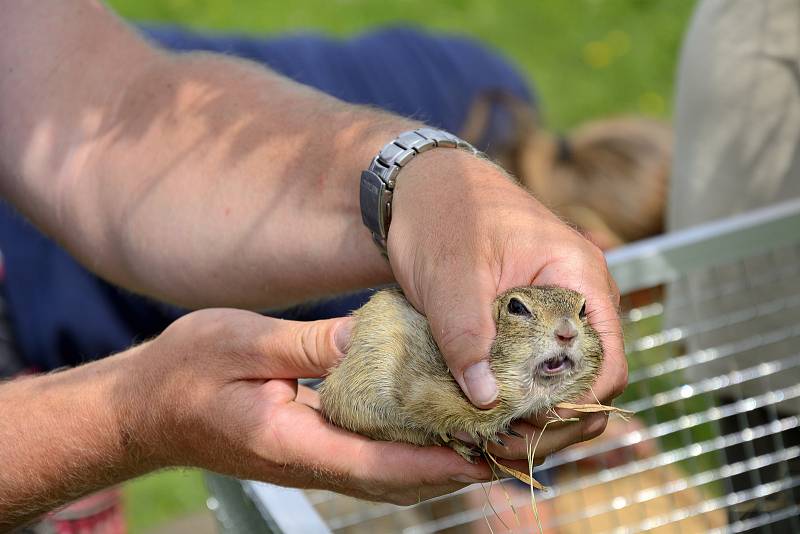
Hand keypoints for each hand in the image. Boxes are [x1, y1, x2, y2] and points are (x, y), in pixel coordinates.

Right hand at [122, 309, 492, 504]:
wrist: (144, 408)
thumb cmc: (184, 372)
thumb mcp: (242, 344)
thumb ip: (308, 346)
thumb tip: (367, 339)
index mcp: (292, 442)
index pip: (377, 461)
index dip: (434, 462)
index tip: (484, 456)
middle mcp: (308, 462)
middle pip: (393, 478)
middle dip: (451, 467)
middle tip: (504, 446)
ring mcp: (308, 461)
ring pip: (385, 474)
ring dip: (435, 462)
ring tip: (484, 440)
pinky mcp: (308, 448)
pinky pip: (370, 458)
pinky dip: (407, 449)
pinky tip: (430, 426)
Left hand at [387, 150, 626, 458]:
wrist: (422, 190)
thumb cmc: (442, 215)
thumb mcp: (450, 276)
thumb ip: (467, 334)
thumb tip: (487, 400)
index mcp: (579, 276)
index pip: (607, 360)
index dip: (577, 403)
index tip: (529, 424)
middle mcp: (580, 298)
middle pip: (591, 380)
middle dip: (555, 420)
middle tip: (504, 444)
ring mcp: (557, 311)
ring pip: (565, 380)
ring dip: (536, 413)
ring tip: (492, 437)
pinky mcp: (531, 322)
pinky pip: (539, 368)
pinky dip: (519, 395)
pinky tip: (487, 413)